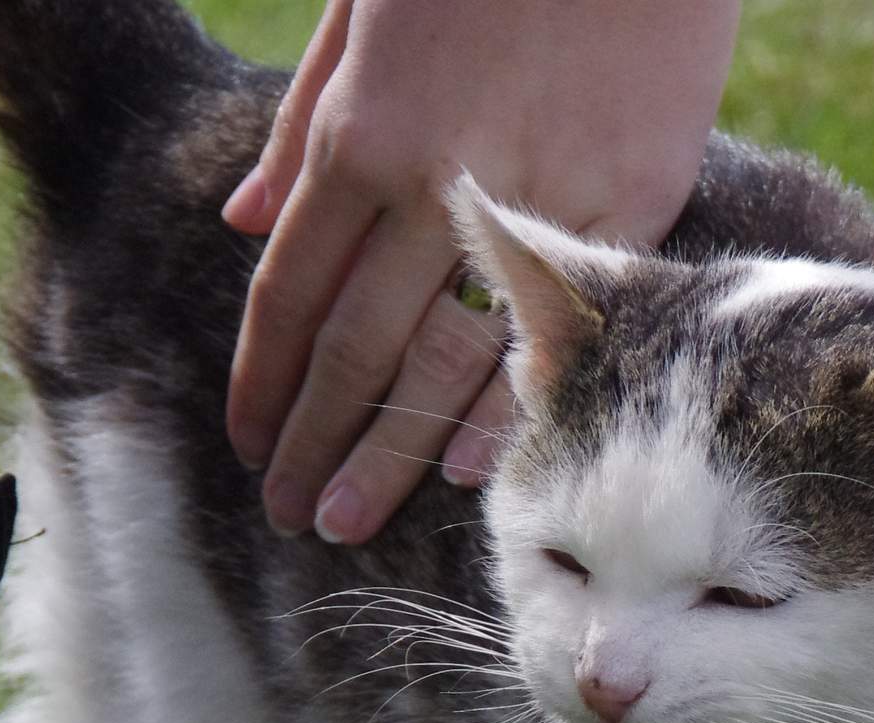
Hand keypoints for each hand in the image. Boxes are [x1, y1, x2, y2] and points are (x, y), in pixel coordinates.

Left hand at [223, 0, 739, 542]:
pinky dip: (506, 408)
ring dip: (391, 453)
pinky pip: (556, 327)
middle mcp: (434, 181)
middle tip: (288, 515)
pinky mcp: (628, 201)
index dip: (263, 378)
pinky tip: (466, 476)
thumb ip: (302, 119)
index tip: (247, 443)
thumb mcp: (360, 2)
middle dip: (314, 440)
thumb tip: (245, 220)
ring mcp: (537, 197)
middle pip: (355, 347)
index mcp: (362, 128)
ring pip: (446, 361)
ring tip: (350, 520)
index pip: (291, 291)